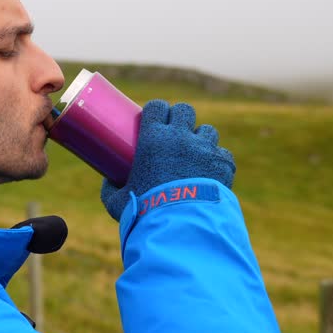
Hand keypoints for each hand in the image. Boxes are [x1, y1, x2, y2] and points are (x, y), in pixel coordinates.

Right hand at [100, 100, 234, 220]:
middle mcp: (181, 137)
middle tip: (175, 132)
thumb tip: (109, 182)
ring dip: (201, 138)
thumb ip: (110, 189)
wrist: (181, 225)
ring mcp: (205, 149)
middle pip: (184, 110)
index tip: (154, 119)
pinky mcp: (223, 164)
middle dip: (180, 117)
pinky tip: (210, 173)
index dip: (156, 110)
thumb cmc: (145, 212)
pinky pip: (222, 154)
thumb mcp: (118, 202)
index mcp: (153, 138)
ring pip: (207, 130)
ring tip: (195, 154)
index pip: (156, 107)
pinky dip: (217, 162)